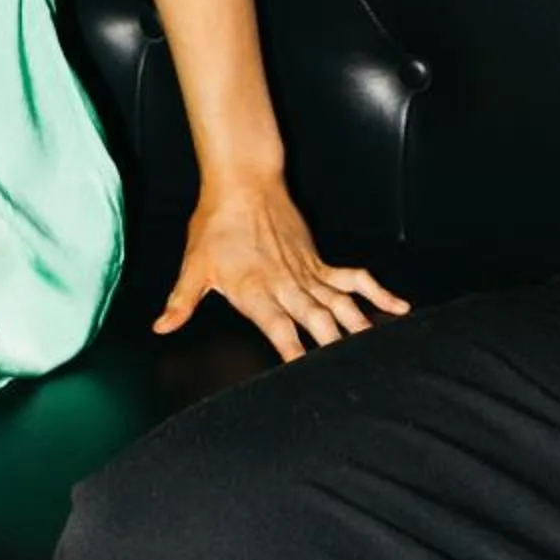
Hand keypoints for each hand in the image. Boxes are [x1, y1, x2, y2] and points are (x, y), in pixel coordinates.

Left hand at [155, 179, 410, 361]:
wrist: (243, 182)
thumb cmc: (216, 223)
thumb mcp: (193, 265)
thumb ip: (180, 301)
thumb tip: (162, 326)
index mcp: (255, 290)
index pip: (279, 329)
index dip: (294, 354)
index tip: (306, 378)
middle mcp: (287, 285)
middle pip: (317, 322)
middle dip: (335, 351)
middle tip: (353, 376)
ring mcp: (308, 273)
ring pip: (340, 305)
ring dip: (359, 329)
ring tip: (378, 354)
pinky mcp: (319, 261)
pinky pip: (354, 279)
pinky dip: (377, 293)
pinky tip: (397, 307)